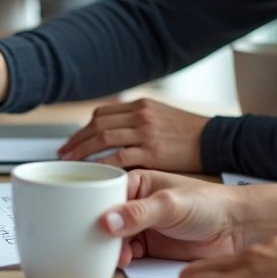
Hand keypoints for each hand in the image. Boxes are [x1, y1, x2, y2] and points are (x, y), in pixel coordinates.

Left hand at [59, 99, 207, 171]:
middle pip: (97, 125)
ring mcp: (145, 133)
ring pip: (103, 139)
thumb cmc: (186, 133)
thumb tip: (109, 131)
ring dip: (82, 152)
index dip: (82, 129)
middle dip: (76, 141)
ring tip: (71, 163)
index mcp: (139, 105)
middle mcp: (140, 115)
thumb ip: (135, 120)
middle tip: (63, 154)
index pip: (101, 114)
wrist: (213, 140)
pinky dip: (102, 164)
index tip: (71, 142)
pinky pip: (119, 157)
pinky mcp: (152, 152)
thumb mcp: (159, 115)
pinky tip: (93, 171)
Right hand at [100, 171, 243, 267]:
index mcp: (135, 183)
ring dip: (110, 248)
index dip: (90, 208)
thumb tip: (106, 222)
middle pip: (103, 219)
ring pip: (112, 239)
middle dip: (99, 233)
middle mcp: (134, 203)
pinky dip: (121, 259)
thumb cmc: (210, 204)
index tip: (86, 223)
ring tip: (118, 255)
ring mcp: (140, 226)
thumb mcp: (170, 204)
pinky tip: (125, 261)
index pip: (102, 194)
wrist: (236, 228)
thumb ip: (138, 213)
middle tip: (100, 244)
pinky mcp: (148, 246)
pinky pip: (126, 254)